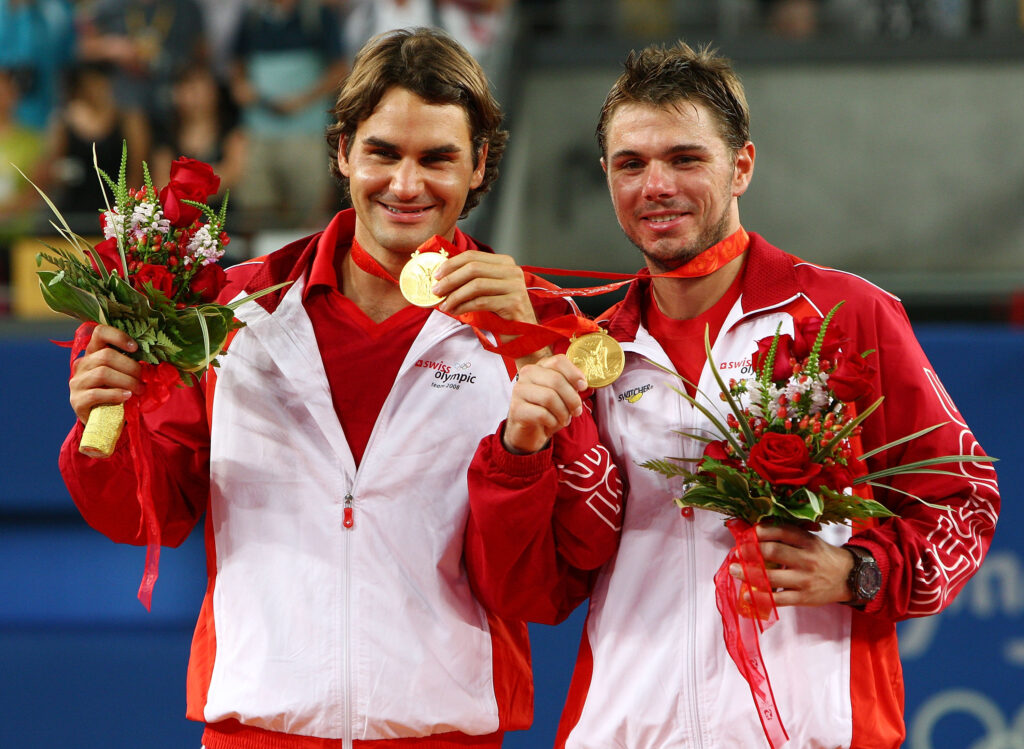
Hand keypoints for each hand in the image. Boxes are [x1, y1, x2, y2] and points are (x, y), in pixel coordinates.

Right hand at [69, 325, 144, 423]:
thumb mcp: (124, 376)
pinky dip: (115, 394)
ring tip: (139, 390)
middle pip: (106, 356)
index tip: (136, 348)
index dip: (118, 336)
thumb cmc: (117, 394)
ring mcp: (77, 382)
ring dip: (127, 381)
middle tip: (143, 379)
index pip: (100, 333)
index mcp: (94, 354)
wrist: (104, 421)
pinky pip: (96, 393)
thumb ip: (131, 365)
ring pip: (102, 373)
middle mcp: (82, 365)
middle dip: (130, 367)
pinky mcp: (77, 400)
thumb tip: (154, 361)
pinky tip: (127, 397)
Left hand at [432, 250, 550, 365]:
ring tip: (444, 305)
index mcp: (505, 263)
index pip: (473, 256)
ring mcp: (515, 286)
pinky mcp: (514, 303)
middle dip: (450, 279)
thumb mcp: (487, 291)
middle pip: (473, 268)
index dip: (451, 264)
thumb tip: (441, 278)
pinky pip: (481, 302)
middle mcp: (512, 271)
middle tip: (436, 291)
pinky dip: (464, 307)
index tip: (436, 275)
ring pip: (476, 285)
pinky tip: (455, 312)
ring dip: (455, 295)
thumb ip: (471, 280)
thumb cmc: (502, 313)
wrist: (523, 334)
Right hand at [502, 355, 587, 454]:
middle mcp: (527, 374)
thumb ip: (570, 385)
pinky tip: (551, 424)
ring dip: (563, 413)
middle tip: (576, 411)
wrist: (528, 431)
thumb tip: (582, 384)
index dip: (574, 373)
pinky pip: (542, 414)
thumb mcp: (561, 395)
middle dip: (572, 399)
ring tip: (564, 420)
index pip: (558, 361)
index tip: (583, 387)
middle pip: (556, 380)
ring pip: (549, 397)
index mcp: (539, 366)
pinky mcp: (516, 409)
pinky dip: (552, 422)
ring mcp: (519, 390)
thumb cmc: (547, 411)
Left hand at [730, 523, 853, 607]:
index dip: (762, 531)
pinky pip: (778, 599)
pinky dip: (760, 598)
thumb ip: (789, 537)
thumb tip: (758, 532)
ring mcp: (805, 580)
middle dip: (751, 551)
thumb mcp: (811, 541)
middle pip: (774, 552)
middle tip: (737, 552)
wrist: (849, 578)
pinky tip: (746, 595)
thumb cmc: (824, 557)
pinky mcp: (803, 598)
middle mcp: (807, 560)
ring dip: (748, 573)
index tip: (749, 533)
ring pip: (772, 577)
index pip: (782, 532)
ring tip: (734, 570)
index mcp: (808, 542)